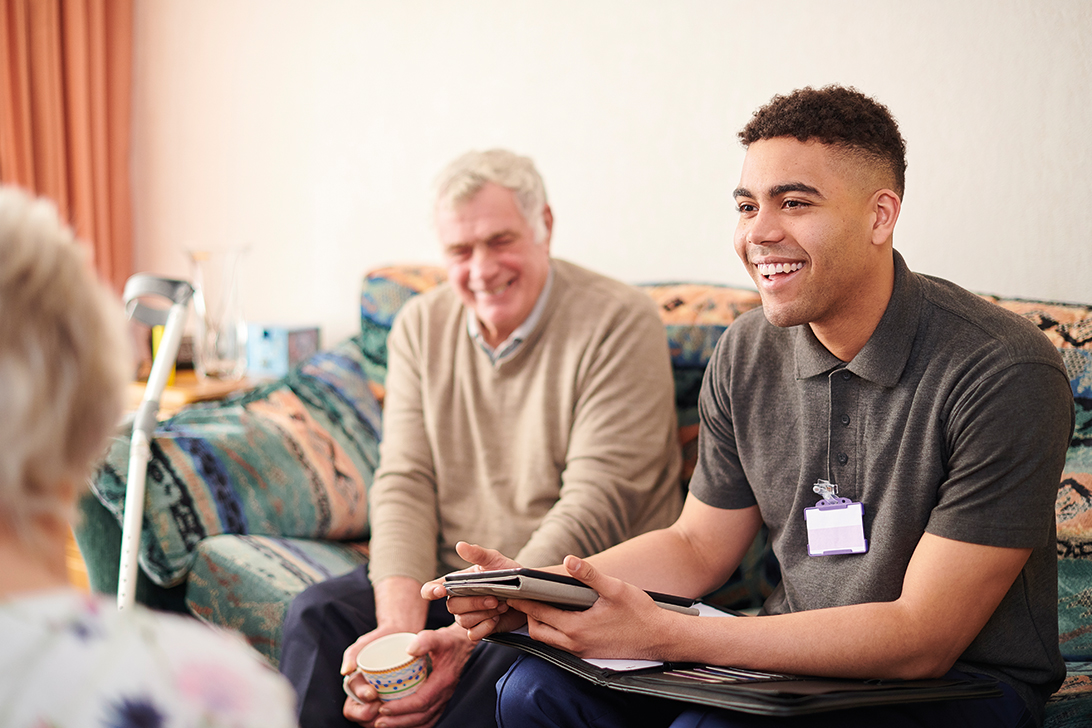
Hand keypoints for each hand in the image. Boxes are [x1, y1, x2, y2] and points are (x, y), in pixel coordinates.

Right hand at [341, 625, 411, 725]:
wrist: (401, 633)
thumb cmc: (378, 639)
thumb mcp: (363, 644)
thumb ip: (351, 655)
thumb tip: (345, 671)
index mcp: (355, 691)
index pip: (352, 711)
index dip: (360, 710)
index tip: (372, 694)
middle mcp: (367, 700)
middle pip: (366, 721)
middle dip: (374, 717)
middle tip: (384, 704)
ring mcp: (382, 701)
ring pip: (382, 721)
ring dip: (389, 719)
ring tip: (397, 708)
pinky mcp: (398, 699)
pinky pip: (397, 715)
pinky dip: (401, 716)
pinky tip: (409, 711)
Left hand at [342, 625, 474, 727]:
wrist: (462, 646)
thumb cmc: (448, 642)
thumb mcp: (438, 637)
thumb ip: (426, 640)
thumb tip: (410, 649)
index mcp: (443, 681)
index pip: (421, 701)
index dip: (401, 707)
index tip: (383, 708)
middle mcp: (444, 694)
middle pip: (421, 716)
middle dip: (399, 721)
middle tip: (378, 721)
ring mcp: (443, 700)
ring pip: (424, 721)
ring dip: (404, 725)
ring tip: (385, 724)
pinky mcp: (441, 701)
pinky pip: (428, 720)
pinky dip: (414, 725)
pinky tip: (400, 724)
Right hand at [420, 542, 527, 640]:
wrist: (527, 595)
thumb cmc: (509, 575)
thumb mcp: (495, 561)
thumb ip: (478, 554)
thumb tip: (460, 546)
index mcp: (457, 583)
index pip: (432, 588)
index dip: (430, 591)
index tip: (441, 592)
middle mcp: (459, 600)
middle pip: (452, 606)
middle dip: (474, 602)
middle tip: (495, 598)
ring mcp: (467, 616)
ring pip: (463, 621)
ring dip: (484, 613)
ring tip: (501, 605)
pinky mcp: (478, 629)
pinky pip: (473, 634)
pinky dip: (486, 626)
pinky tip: (497, 618)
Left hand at [512, 555, 670, 659]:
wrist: (661, 638)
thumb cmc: (640, 613)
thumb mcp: (615, 589)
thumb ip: (589, 575)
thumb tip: (569, 561)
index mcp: (576, 628)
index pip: (539, 614)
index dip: (523, 602)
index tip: (512, 592)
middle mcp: (575, 644)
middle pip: (537, 631)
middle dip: (528, 615)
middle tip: (523, 598)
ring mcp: (581, 652)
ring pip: (548, 640)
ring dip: (540, 624)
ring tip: (540, 605)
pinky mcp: (589, 654)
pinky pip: (561, 645)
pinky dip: (554, 632)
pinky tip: (561, 617)